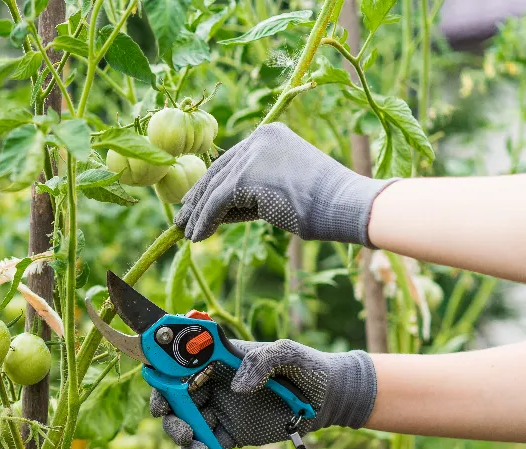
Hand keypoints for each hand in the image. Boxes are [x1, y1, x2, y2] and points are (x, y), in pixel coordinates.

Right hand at [151, 339, 376, 448]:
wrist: (330, 397)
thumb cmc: (309, 367)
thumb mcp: (288, 354)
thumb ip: (262, 361)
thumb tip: (236, 387)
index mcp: (218, 362)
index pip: (179, 372)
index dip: (163, 388)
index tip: (161, 406)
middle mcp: (213, 387)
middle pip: (178, 406)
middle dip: (175, 424)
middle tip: (186, 436)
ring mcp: (221, 412)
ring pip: (192, 431)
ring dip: (190, 448)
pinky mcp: (233, 434)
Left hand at [173, 123, 395, 245]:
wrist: (343, 204)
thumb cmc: (321, 203)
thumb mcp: (278, 188)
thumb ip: (250, 190)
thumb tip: (217, 208)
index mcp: (269, 134)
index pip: (230, 162)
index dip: (209, 185)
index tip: (194, 202)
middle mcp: (258, 138)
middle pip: (217, 172)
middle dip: (197, 198)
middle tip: (182, 218)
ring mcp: (251, 155)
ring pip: (214, 189)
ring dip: (197, 214)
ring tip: (186, 233)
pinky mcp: (245, 177)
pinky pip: (216, 203)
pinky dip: (204, 221)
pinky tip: (198, 237)